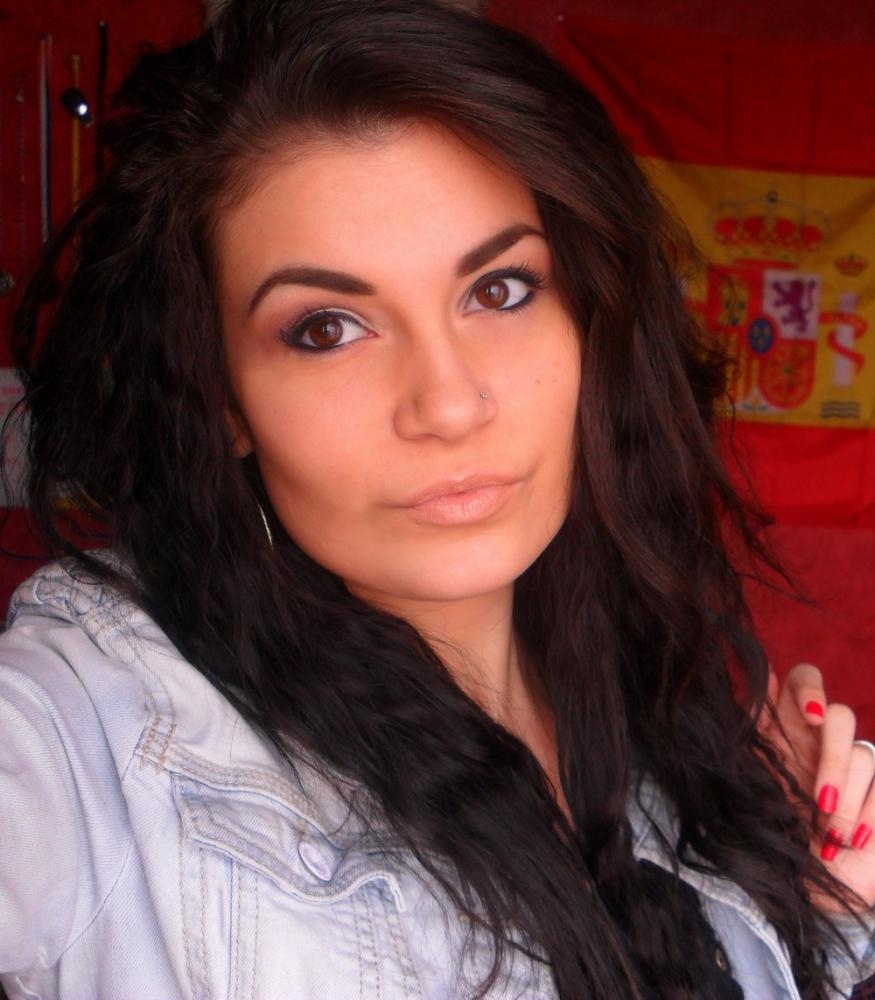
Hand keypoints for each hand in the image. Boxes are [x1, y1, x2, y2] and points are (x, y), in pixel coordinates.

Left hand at [763, 663, 874, 909]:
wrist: (799, 892)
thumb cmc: (764, 837)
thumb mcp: (747, 789)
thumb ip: (747, 744)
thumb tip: (750, 696)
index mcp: (780, 730)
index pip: (801, 680)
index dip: (809, 688)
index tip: (811, 715)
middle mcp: (818, 742)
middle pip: (841, 714)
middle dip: (834, 757)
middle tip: (821, 799)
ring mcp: (854, 768)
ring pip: (865, 753)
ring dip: (847, 800)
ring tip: (829, 835)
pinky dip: (866, 817)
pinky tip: (848, 842)